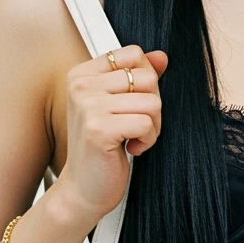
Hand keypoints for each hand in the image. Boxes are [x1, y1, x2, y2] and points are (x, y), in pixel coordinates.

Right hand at [54, 44, 168, 225]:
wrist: (83, 189)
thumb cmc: (102, 147)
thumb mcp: (119, 105)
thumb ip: (138, 76)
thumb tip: (162, 56)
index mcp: (82, 74)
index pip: (134, 54)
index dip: (147, 80)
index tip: (133, 103)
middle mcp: (81, 86)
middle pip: (147, 77)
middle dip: (152, 105)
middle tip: (135, 125)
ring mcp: (88, 106)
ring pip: (152, 101)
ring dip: (152, 125)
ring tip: (132, 137)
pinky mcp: (98, 129)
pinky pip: (147, 123)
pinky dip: (148, 140)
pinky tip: (131, 149)